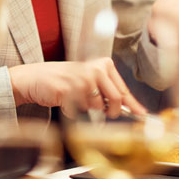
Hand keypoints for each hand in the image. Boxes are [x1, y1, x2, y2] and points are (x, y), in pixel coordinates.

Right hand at [8, 59, 146, 117]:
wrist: (36, 78)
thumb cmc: (64, 80)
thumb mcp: (89, 81)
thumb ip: (109, 93)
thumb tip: (130, 109)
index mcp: (102, 64)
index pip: (122, 89)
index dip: (132, 104)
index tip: (142, 114)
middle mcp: (94, 69)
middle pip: (115, 99)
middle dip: (112, 111)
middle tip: (105, 113)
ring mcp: (81, 79)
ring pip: (97, 107)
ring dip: (87, 108)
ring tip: (76, 98)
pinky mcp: (69, 91)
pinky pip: (79, 111)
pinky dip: (72, 110)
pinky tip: (65, 100)